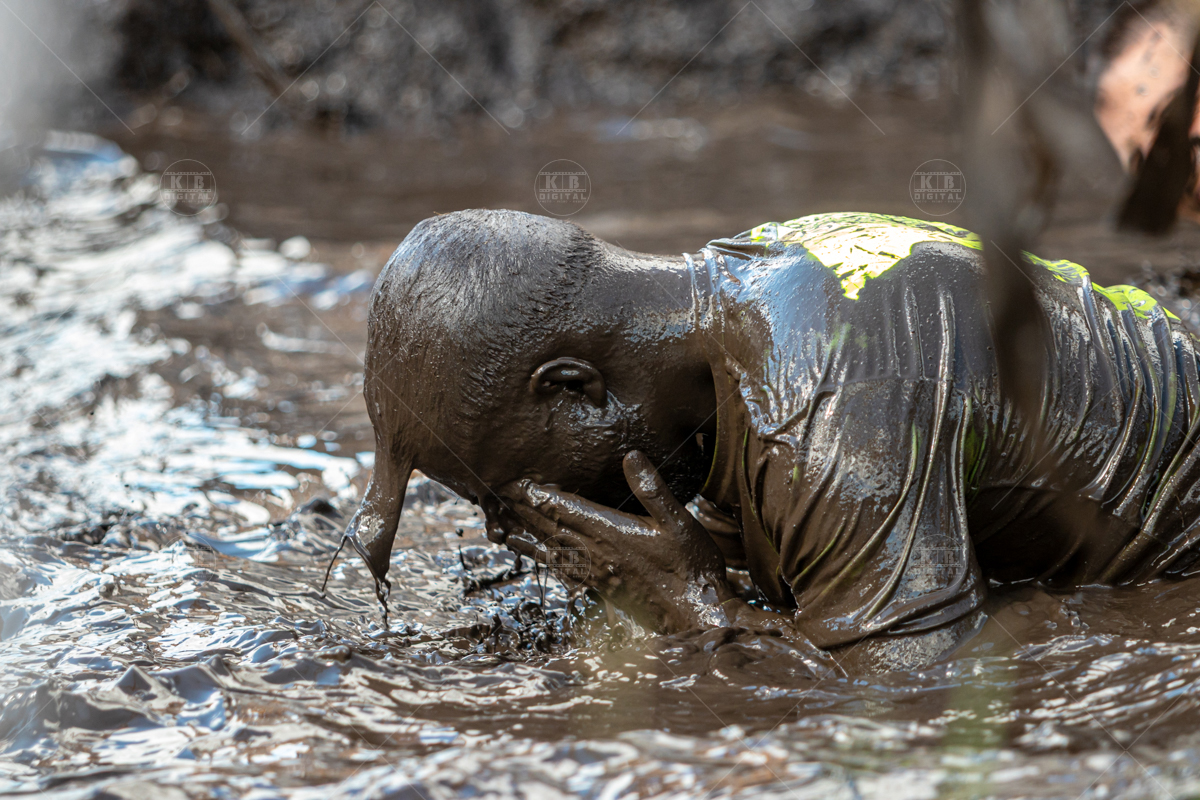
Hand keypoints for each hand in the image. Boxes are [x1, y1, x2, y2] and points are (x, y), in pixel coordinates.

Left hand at [501, 451, 733, 631]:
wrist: (695, 614)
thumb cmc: (690, 567)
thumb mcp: (679, 521)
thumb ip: (652, 488)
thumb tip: (631, 456)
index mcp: (609, 533)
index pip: (564, 509)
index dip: (537, 495)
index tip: (515, 483)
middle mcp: (596, 554)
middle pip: (550, 529)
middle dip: (523, 512)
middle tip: (498, 499)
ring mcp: (596, 573)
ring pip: (551, 552)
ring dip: (527, 539)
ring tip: (503, 531)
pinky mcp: (600, 588)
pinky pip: (564, 571)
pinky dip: (546, 561)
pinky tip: (540, 559)